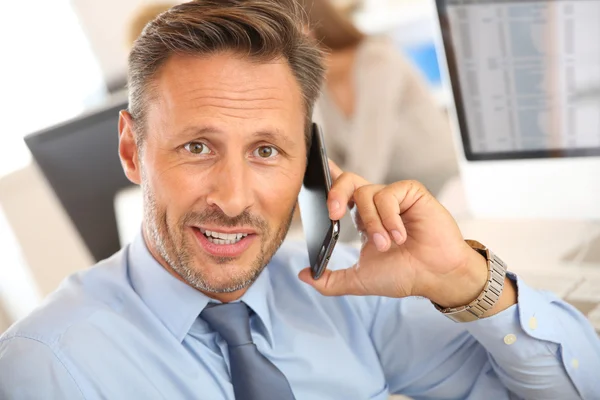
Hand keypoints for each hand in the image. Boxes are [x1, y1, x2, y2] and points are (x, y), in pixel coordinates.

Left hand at [298, 161, 493, 307]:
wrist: (436, 276)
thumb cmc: (403, 275)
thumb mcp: (359, 280)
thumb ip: (330, 280)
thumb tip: (304, 275)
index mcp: (363, 216)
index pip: (341, 190)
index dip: (328, 175)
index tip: (315, 166)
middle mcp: (377, 203)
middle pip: (347, 181)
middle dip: (335, 193)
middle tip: (334, 214)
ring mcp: (394, 197)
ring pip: (366, 193)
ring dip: (373, 223)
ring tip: (386, 244)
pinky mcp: (411, 192)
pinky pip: (388, 195)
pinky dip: (389, 218)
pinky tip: (401, 235)